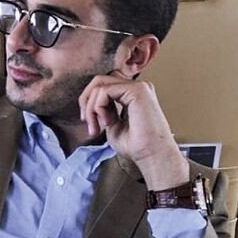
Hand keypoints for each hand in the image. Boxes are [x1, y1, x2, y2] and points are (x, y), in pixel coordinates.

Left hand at [78, 73, 187, 189]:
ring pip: (99, 85)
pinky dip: (97, 107)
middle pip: (99, 81)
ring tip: (97, 127)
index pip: (104, 85)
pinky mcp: (137, 90)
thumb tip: (89, 102)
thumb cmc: (136, 146)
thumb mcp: (112, 124)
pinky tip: (107, 122)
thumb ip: (103, 110)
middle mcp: (137, 87)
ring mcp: (138, 87)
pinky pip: (104, 91)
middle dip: (85, 100)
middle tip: (86, 120)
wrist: (151, 156)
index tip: (88, 121)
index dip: (89, 101)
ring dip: (91, 109)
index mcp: (132, 94)